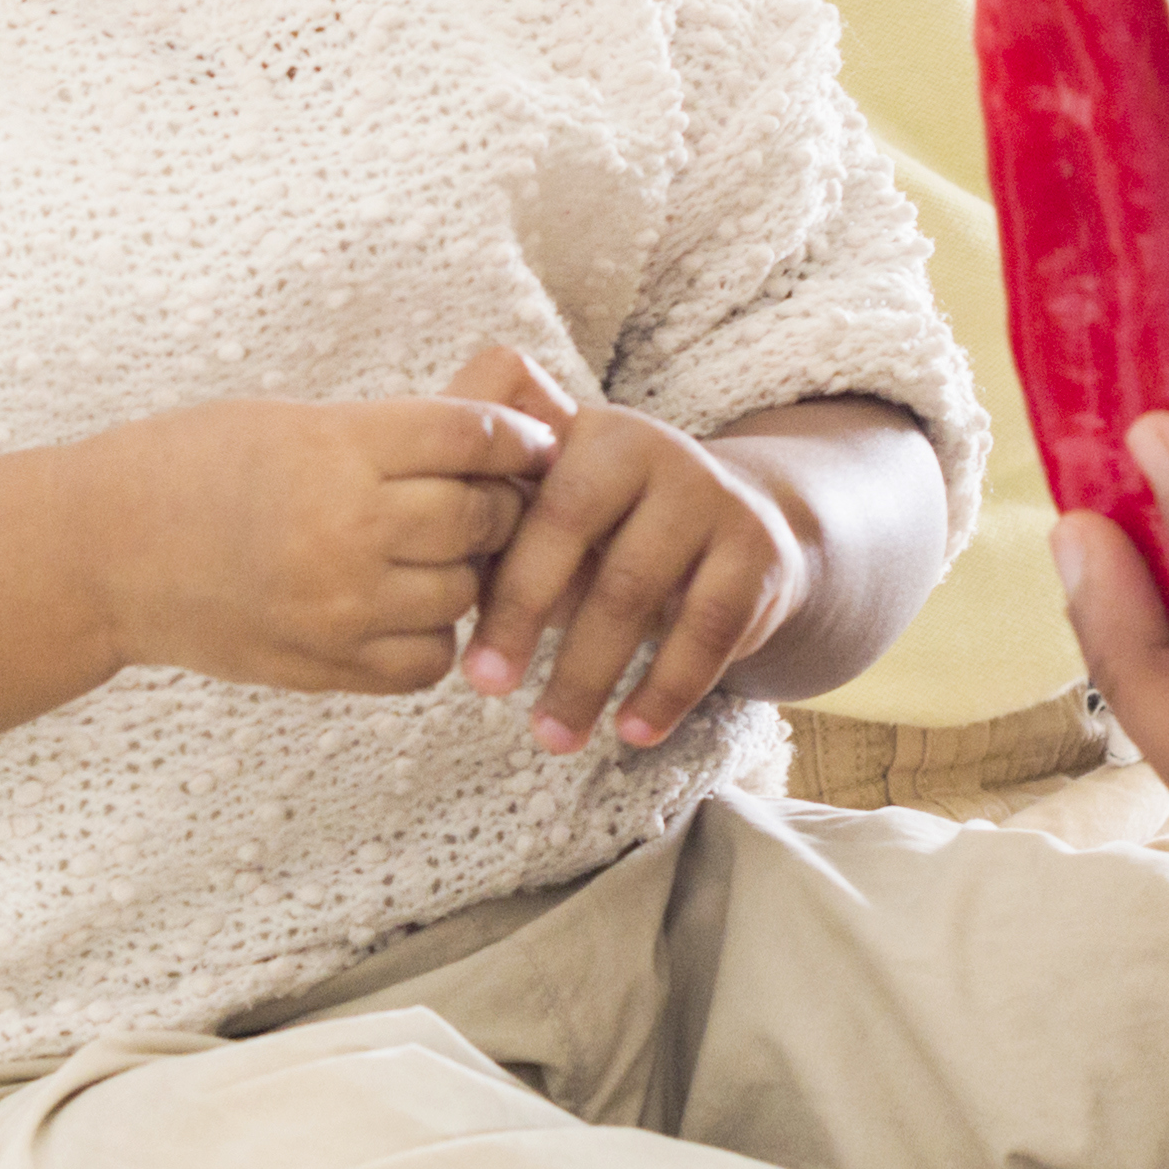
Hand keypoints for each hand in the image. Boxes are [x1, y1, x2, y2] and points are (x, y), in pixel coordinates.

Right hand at [92, 394, 549, 697]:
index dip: (515, 439)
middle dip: (496, 505)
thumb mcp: (289, 421)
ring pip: (465, 592)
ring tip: (429, 555)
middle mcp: (346, 528)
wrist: (102, 553)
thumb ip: (385, 435)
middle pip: (482, 517)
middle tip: (481, 500)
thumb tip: (491, 440)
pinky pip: (427, 661)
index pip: (471, 437)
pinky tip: (399, 609)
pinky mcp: (324, 665)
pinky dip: (429, 635)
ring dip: (463, 573)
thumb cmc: (191, 467)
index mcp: (337, 447)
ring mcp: (338, 606)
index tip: (524, 444)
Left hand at [448, 344, 816, 753]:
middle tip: (485, 692)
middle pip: (580, 537)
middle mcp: (653, 448)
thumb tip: (409, 553)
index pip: (533, 501)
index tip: (462, 657)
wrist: (743, 527)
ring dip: (589, 675)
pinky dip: (667, 688)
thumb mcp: (554, 500)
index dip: (498, 579)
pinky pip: (709, 629)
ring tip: (552, 737)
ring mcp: (712, 496)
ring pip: (638, 592)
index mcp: (588, 432)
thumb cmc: (611, 524)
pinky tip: (632, 731)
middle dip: (527, 622)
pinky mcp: (759, 550)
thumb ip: (487, 504)